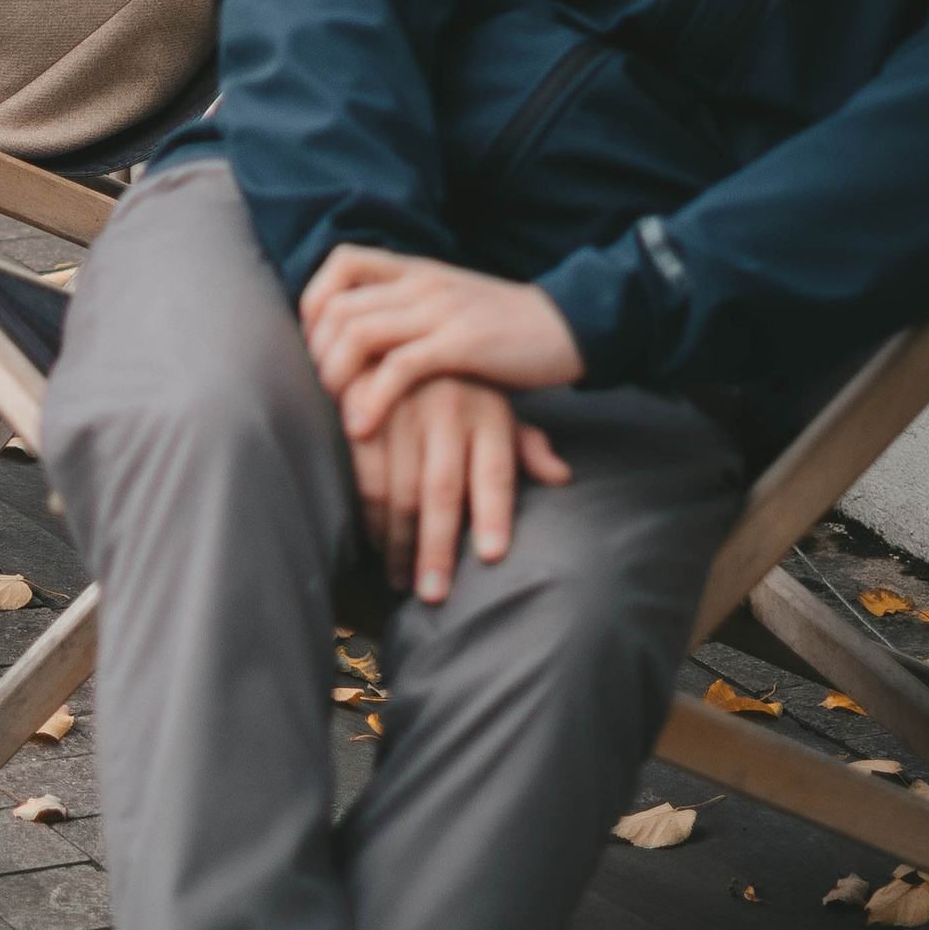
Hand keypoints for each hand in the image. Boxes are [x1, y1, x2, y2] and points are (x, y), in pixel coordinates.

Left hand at [302, 244, 581, 435]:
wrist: (570, 325)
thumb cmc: (504, 328)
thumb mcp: (450, 306)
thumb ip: (409, 311)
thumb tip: (358, 337)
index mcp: (416, 270)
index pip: (340, 263)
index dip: (316, 304)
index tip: (318, 347)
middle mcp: (421, 283)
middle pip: (339, 306)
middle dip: (318, 353)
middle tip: (324, 391)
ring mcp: (441, 311)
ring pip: (358, 332)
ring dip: (335, 376)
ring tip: (339, 412)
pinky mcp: (461, 344)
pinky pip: (399, 366)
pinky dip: (371, 397)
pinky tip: (363, 426)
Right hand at [347, 375, 573, 602]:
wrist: (398, 334)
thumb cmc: (459, 384)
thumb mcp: (499, 405)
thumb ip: (527, 444)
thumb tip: (561, 477)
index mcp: (489, 414)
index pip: (496, 472)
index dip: (494, 514)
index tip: (492, 557)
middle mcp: (449, 413)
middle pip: (445, 491)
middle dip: (438, 548)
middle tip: (435, 595)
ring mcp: (404, 414)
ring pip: (403, 491)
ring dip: (401, 542)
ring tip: (402, 582)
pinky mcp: (367, 418)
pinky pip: (369, 477)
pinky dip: (372, 515)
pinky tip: (378, 543)